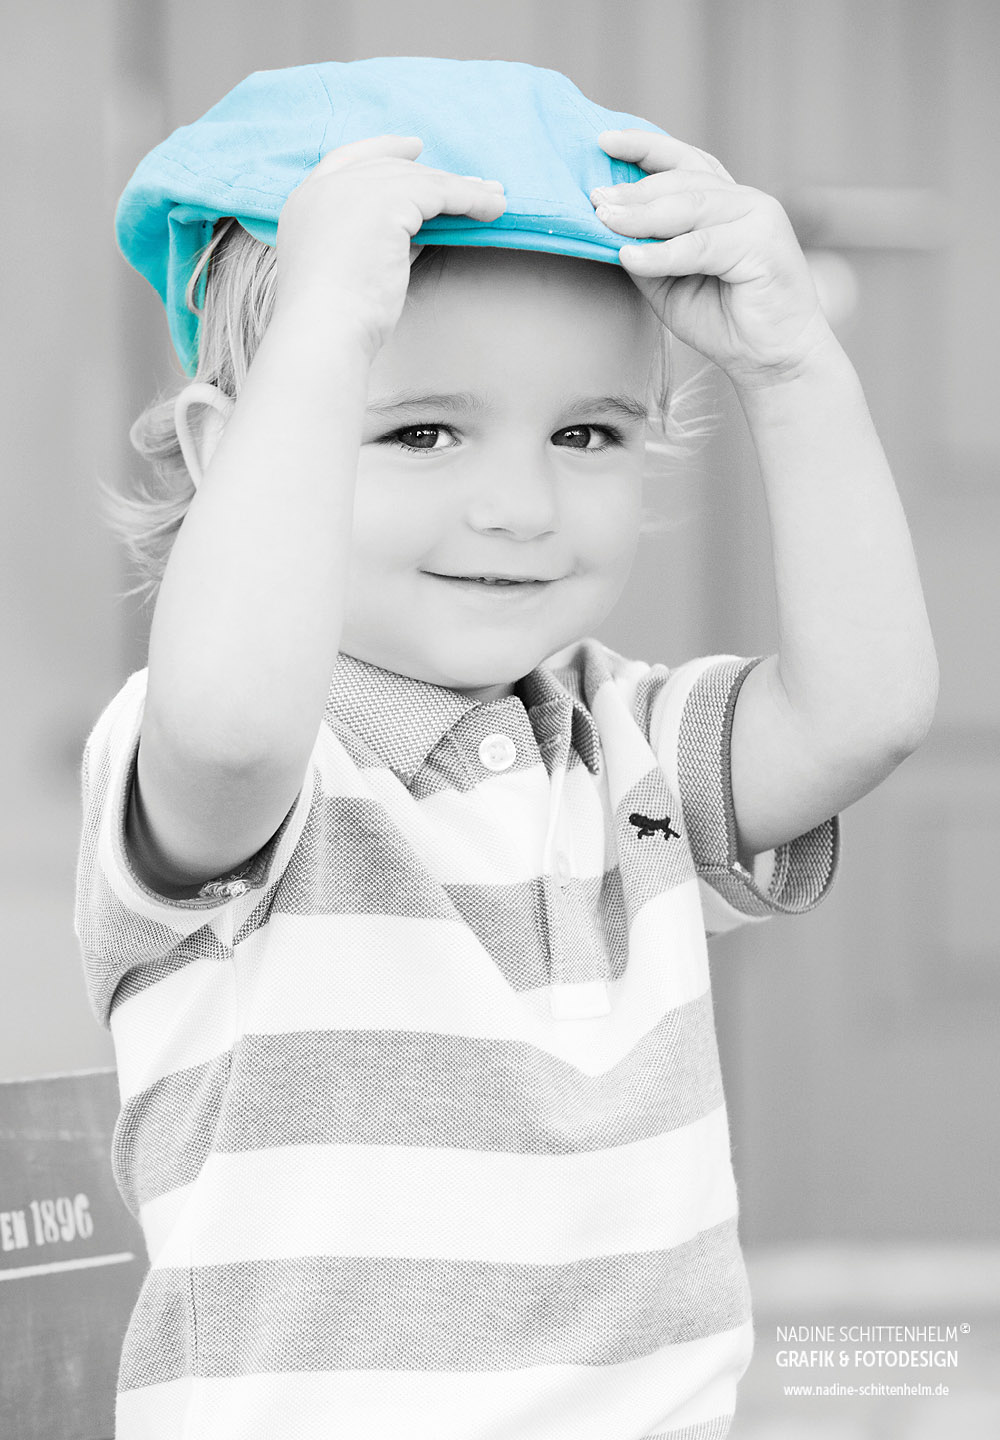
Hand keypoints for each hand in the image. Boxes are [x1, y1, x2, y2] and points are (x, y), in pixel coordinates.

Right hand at [276, 134, 505, 359]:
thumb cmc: (335, 319)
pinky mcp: (387, 201)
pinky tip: (491, 209)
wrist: (323, 329)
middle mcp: (326, 187)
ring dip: (462, 190)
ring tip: (495, 200)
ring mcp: (354, 188)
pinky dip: (469, 200)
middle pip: (389, 168)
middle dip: (434, 174)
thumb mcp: (353, 266)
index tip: (414, 148)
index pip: (348, 160)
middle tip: (473, 183)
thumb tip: (420, 232)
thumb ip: (380, 240)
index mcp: (306, 203)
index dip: (383, 150)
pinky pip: (439, 192)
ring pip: (418, 179)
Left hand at [592, 131, 833, 385]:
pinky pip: (702, 245)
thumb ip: (646, 252)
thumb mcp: (669, 283)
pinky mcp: (763, 246)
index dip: (644, 147)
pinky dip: (664, 252)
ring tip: (605, 221)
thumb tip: (606, 227)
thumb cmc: (724, 321)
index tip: (603, 141)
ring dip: (643, 214)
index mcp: (726, 201)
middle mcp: (745, 201)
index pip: (684, 161)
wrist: (771, 360)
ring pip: (691, 207)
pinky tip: (631, 257)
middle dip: (634, 189)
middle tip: (594, 198)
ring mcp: (759, 217)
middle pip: (682, 182)